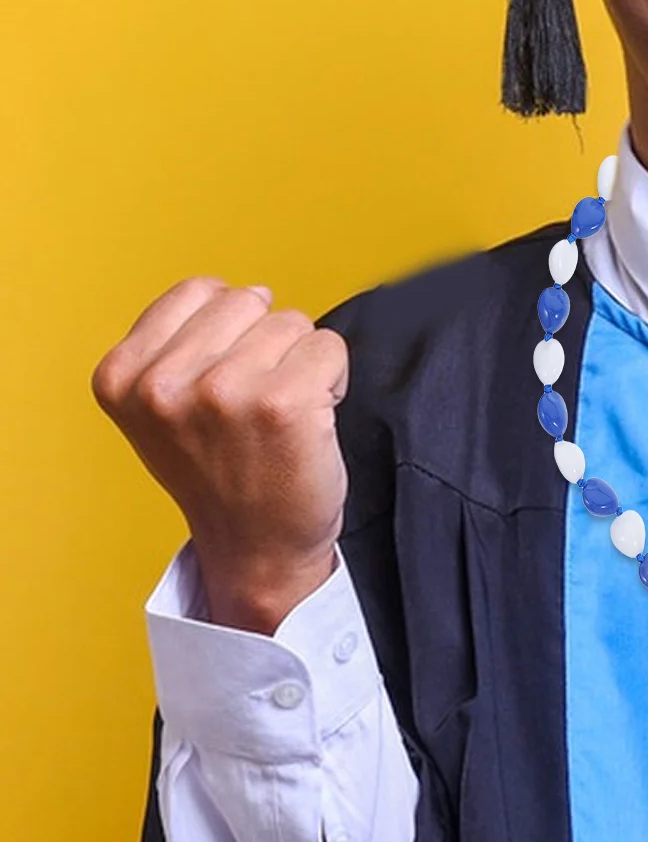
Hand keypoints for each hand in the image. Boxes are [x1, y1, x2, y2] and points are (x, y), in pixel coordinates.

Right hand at [91, 276, 350, 633]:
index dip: (229, 332)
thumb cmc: (222, 476)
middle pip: (248, 301)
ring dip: (300, 364)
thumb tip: (239, 291)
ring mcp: (222, 392)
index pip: (199, 291)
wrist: (257, 549)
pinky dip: (333, 379)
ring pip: (292, 323)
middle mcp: (164, 384)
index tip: (224, 385)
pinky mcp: (283, 403)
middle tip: (258, 405)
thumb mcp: (162, 409)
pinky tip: (311, 422)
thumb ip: (177, 346)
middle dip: (266, 343)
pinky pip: (328, 347)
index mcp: (121, 376)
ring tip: (281, 417)